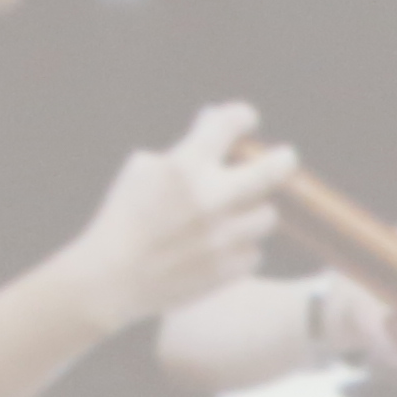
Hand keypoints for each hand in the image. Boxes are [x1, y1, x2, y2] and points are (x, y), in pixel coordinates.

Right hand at [62, 101, 293, 333]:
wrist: (111, 279)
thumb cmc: (124, 217)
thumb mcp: (142, 170)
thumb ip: (184, 145)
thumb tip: (213, 118)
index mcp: (186, 166)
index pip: (230, 124)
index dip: (242, 116)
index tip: (247, 120)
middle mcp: (211, 198)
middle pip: (274, 170)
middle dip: (283, 159)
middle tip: (285, 158)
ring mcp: (224, 236)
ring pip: (267, 214)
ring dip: (253, 210)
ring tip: (234, 213)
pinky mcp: (229, 269)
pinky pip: (254, 251)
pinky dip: (241, 247)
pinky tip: (220, 247)